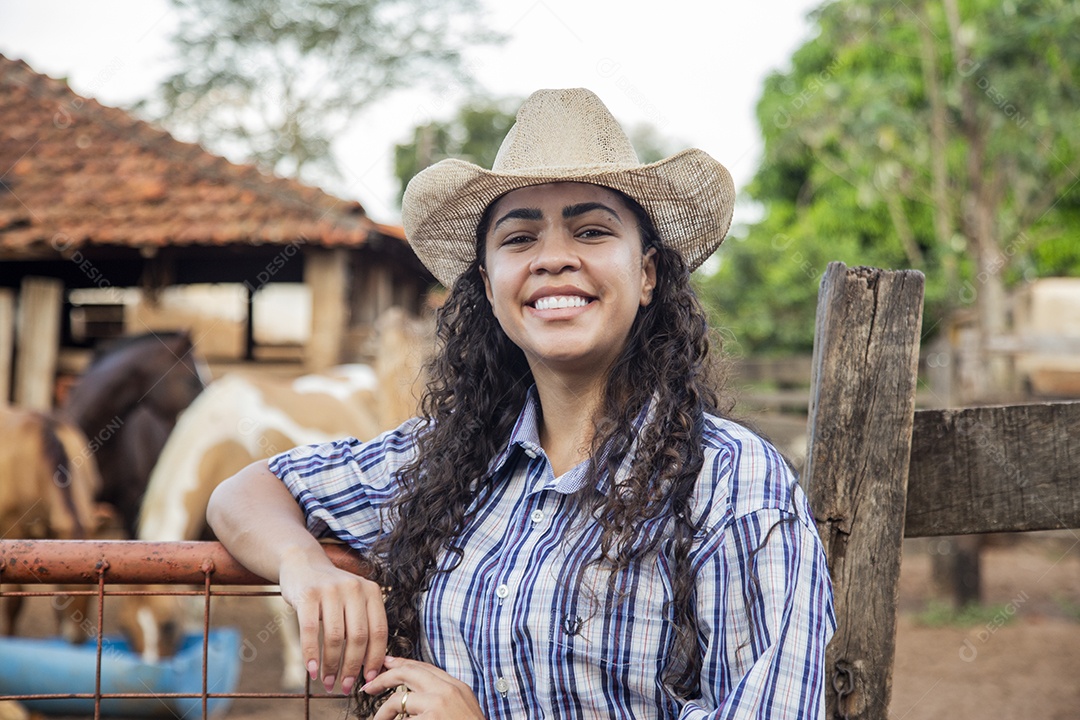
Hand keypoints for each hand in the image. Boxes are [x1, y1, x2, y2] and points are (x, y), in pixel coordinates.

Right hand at [278, 546, 387, 694]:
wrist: (303, 564)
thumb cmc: (331, 592)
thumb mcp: (354, 601)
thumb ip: (363, 625)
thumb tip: (369, 667)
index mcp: (371, 591)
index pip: (379, 631)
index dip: (375, 658)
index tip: (369, 679)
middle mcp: (354, 588)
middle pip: (358, 637)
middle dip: (352, 667)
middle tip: (345, 687)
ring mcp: (331, 590)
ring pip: (336, 637)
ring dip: (331, 665)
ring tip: (327, 682)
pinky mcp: (308, 594)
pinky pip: (311, 631)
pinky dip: (311, 654)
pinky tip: (311, 670)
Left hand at [362, 656, 485, 718]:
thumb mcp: (462, 707)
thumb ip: (444, 697)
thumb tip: (416, 695)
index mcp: (457, 686)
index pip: (424, 667)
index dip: (402, 664)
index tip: (387, 663)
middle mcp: (447, 690)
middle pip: (408, 673)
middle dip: (384, 677)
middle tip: (370, 685)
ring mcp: (438, 704)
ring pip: (397, 699)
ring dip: (382, 712)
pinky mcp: (430, 718)